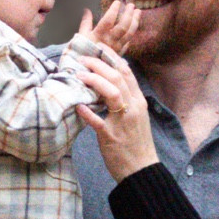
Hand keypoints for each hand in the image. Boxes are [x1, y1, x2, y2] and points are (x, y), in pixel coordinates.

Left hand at [76, 41, 157, 180]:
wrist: (142, 170)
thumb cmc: (136, 143)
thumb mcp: (136, 117)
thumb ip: (125, 100)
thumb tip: (110, 83)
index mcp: (139, 102)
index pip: (127, 72)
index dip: (111, 57)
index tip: (97, 48)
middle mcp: (133, 108)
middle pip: (118, 77)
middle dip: (98, 64)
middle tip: (83, 59)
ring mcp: (123, 122)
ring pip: (112, 93)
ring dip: (94, 81)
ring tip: (79, 75)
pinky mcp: (112, 137)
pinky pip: (98, 121)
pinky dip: (87, 112)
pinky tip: (77, 105)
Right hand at [79, 0, 142, 55]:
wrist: (87, 70)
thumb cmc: (82, 52)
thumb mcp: (81, 36)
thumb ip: (85, 22)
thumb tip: (87, 10)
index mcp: (98, 35)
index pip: (108, 20)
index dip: (113, 10)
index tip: (117, 3)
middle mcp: (109, 41)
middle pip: (123, 26)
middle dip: (128, 14)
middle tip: (131, 5)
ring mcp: (116, 47)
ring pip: (129, 33)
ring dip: (135, 21)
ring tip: (138, 11)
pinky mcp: (120, 53)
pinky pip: (128, 41)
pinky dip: (132, 32)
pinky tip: (134, 25)